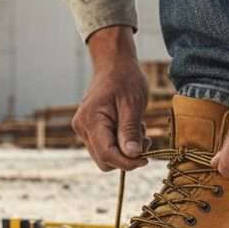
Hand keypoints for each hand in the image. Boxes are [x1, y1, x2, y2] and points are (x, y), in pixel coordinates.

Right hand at [72, 26, 149, 170]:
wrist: (113, 65)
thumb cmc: (125, 79)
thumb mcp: (133, 104)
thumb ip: (130, 131)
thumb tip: (132, 155)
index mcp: (91, 120)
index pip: (107, 154)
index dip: (127, 162)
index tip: (146, 158)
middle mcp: (82, 127)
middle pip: (104, 160)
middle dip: (126, 156)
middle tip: (144, 140)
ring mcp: (83, 129)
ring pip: (105, 156)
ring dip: (124, 150)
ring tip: (137, 129)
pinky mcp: (89, 130)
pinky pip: (105, 147)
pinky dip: (119, 143)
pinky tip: (128, 127)